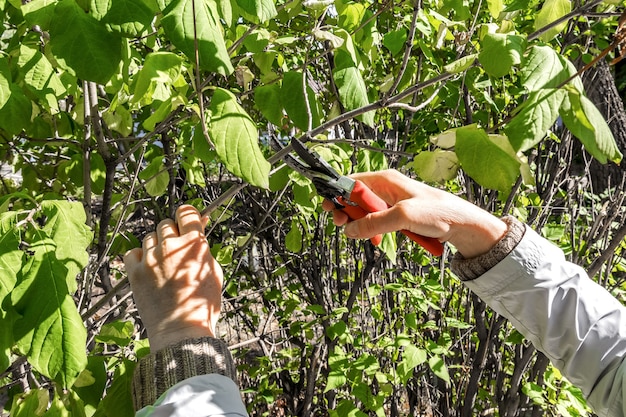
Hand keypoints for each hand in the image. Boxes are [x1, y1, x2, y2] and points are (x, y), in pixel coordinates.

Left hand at [123, 205, 222, 351]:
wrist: (181, 331)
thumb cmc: (202, 305)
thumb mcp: (214, 272)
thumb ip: (205, 247)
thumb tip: (200, 226)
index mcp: (194, 244)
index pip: (186, 212)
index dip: (187, 215)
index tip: (187, 221)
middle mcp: (170, 247)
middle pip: (166, 224)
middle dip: (172, 233)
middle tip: (177, 249)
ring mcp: (150, 259)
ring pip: (149, 237)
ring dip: (157, 246)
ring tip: (164, 264)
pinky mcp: (135, 272)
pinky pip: (132, 253)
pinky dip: (139, 257)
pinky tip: (148, 268)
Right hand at [323, 170, 507, 257]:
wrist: (462, 224)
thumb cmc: (438, 213)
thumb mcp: (403, 217)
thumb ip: (374, 223)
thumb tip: (349, 230)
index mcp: (384, 180)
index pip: (350, 182)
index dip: (336, 194)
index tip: (330, 209)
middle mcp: (384, 188)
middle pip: (352, 198)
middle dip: (346, 213)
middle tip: (344, 226)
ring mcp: (389, 202)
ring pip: (362, 213)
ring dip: (360, 225)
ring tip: (367, 236)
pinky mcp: (394, 214)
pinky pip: (374, 222)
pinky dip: (372, 231)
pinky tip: (378, 240)